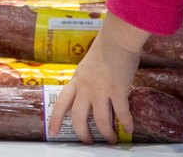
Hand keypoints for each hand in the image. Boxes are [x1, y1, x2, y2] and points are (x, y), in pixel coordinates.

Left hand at [46, 14, 147, 144]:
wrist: (117, 39)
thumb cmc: (105, 47)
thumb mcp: (87, 65)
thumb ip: (86, 79)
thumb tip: (90, 91)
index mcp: (76, 81)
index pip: (61, 103)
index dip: (55, 119)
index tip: (53, 132)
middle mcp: (86, 88)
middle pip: (78, 117)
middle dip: (82, 133)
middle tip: (87, 142)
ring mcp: (101, 91)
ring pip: (100, 121)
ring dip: (106, 134)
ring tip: (111, 141)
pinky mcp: (118, 91)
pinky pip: (121, 113)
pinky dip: (126, 124)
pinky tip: (129, 129)